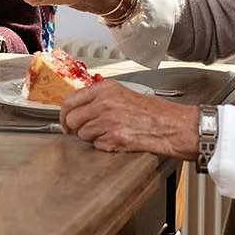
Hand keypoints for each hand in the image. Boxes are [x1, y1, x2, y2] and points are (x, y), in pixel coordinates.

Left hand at [60, 81, 199, 159]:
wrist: (170, 125)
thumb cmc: (152, 111)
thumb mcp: (123, 93)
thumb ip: (99, 98)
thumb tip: (79, 107)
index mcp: (105, 89)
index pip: (70, 100)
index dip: (64, 113)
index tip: (65, 120)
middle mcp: (104, 103)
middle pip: (72, 119)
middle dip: (74, 128)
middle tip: (81, 131)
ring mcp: (108, 121)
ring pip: (83, 134)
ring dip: (92, 137)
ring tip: (109, 132)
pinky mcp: (113, 138)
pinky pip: (97, 145)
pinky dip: (104, 145)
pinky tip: (117, 139)